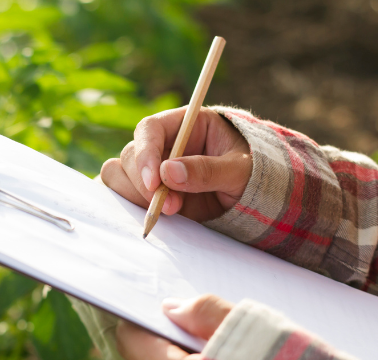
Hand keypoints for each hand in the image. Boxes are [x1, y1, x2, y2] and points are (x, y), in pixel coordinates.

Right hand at [100, 107, 251, 221]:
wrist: (257, 197)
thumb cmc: (254, 173)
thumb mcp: (241, 170)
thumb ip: (208, 170)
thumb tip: (169, 172)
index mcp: (185, 125)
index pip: (149, 129)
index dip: (145, 153)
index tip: (154, 182)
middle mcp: (163, 146)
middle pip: (130, 155)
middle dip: (144, 184)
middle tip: (171, 206)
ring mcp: (154, 171)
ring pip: (120, 176)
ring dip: (136, 197)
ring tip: (171, 211)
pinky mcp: (151, 194)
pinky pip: (125, 197)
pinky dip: (132, 208)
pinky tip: (155, 217)